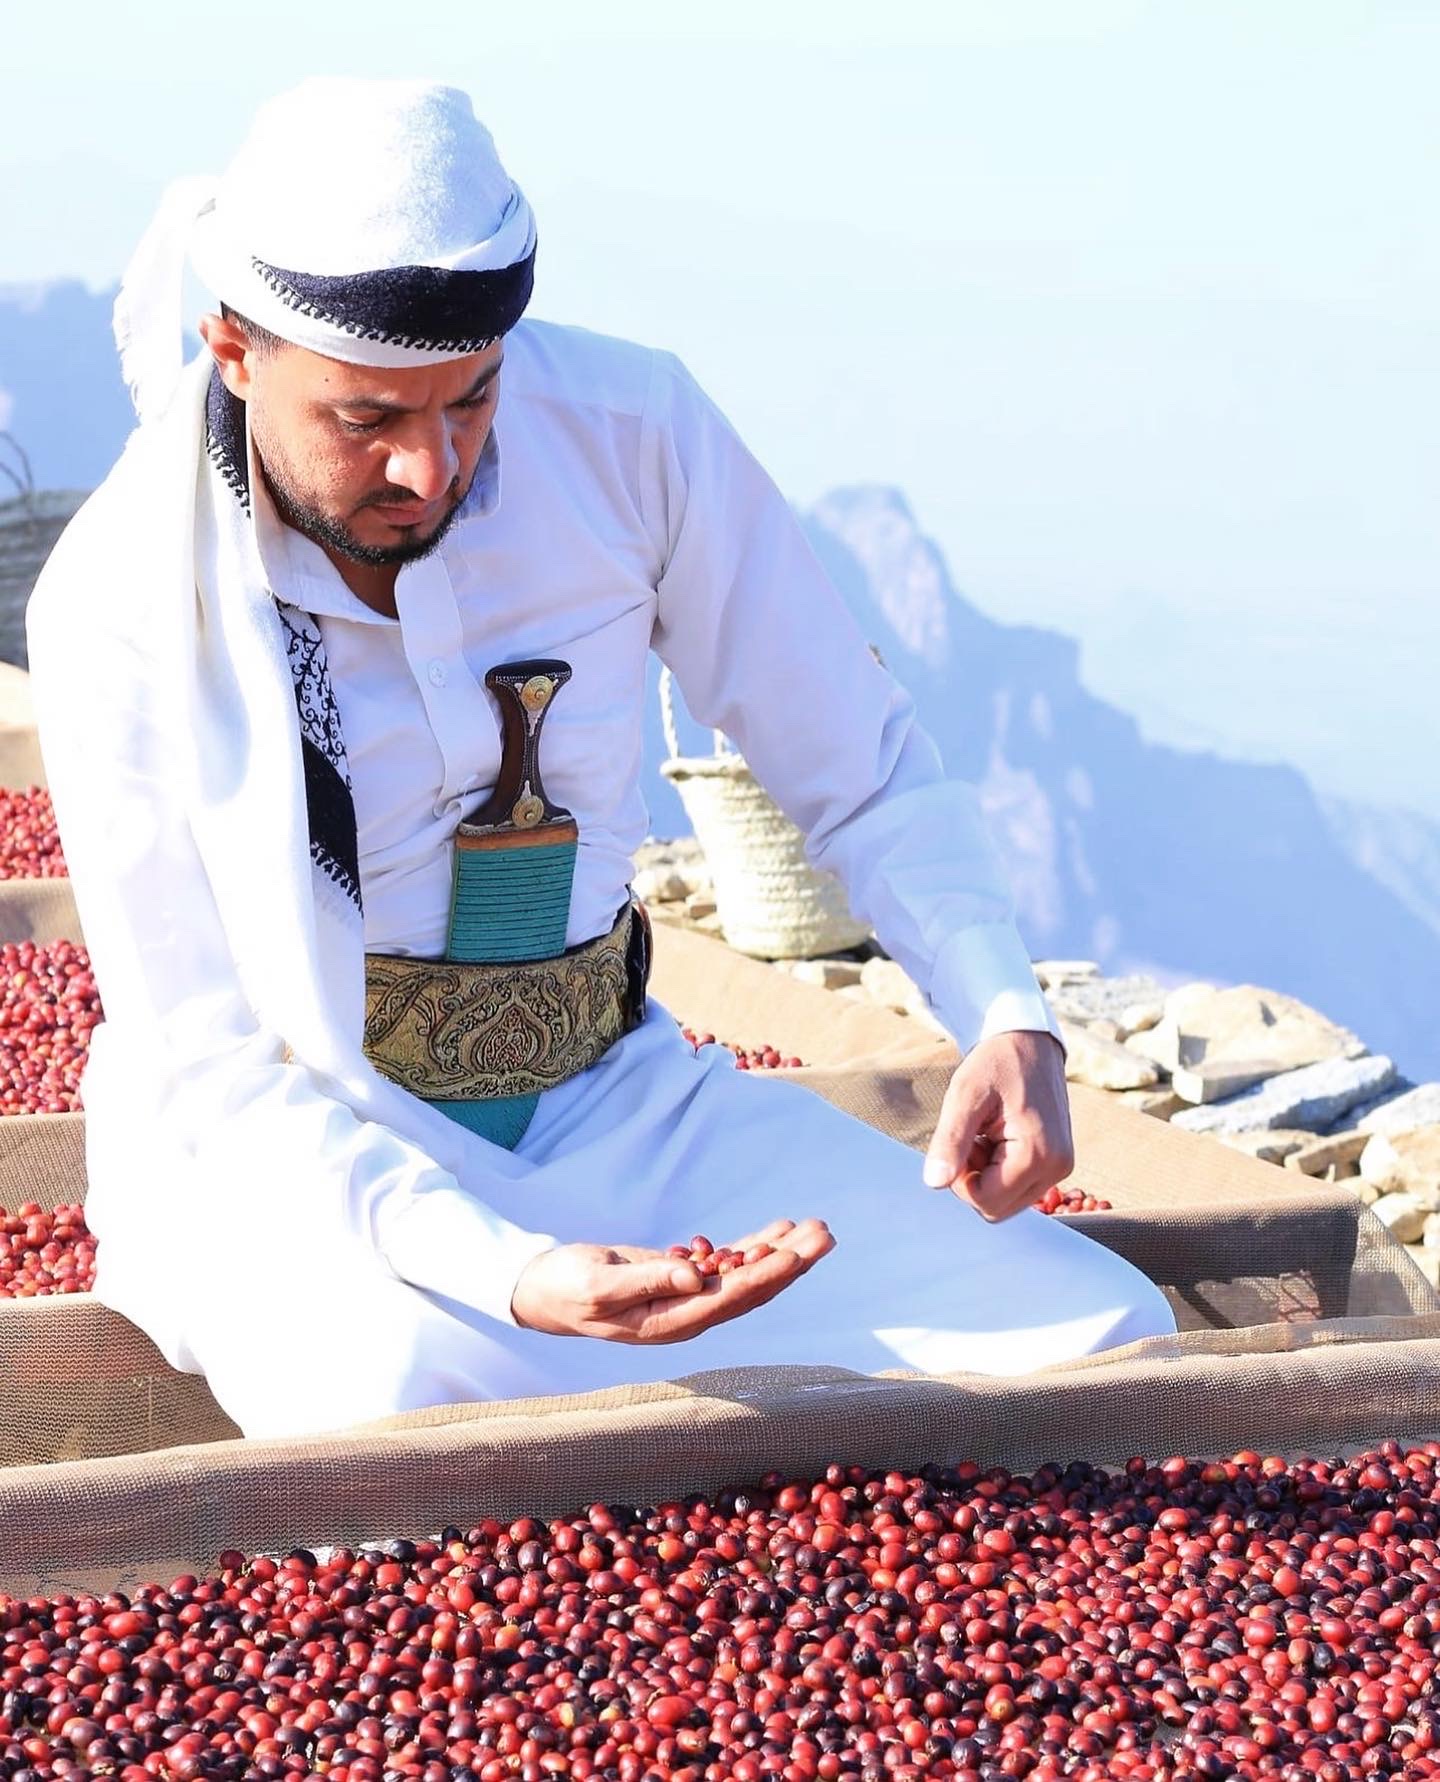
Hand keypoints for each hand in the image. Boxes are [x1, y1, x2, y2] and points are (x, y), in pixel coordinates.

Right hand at [510, 1217, 834, 1342]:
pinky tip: (779, 1230)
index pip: (728, 1301)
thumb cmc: (567, 1287)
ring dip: (781, 1252)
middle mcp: (689, 1315)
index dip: (763, 1278)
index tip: (793, 1255)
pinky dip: (754, 1247)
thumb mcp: (601, 1284)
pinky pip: (728, 1265)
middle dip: (790, 1263)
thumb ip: (649, 1280)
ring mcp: (688, 1298)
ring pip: (747, 1276)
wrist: (546, 1288)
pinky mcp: (683, 1279)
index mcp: (670, 1323)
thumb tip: (698, 1276)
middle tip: (825, 1235)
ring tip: (816, 1228)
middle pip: (751, 1290)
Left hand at [922, 1030, 1073, 1221]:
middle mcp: (1057, 1168)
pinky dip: (999, 1170)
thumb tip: (935, 1183)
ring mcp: (1059, 1167)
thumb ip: (950, 1141)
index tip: (962, 1140)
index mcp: (1038, 1154)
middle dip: (973, 1179)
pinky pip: (1017, 1187)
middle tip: (973, 1137)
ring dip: (985, 1175)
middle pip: (997, 1209)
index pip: (985, 1201)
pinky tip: (997, 1138)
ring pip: (1006, 1201)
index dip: (960, 1179)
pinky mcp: (1056, 1163)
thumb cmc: (996, 1063)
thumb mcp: (965, 1095)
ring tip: (985, 1134)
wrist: (1028, 1041)